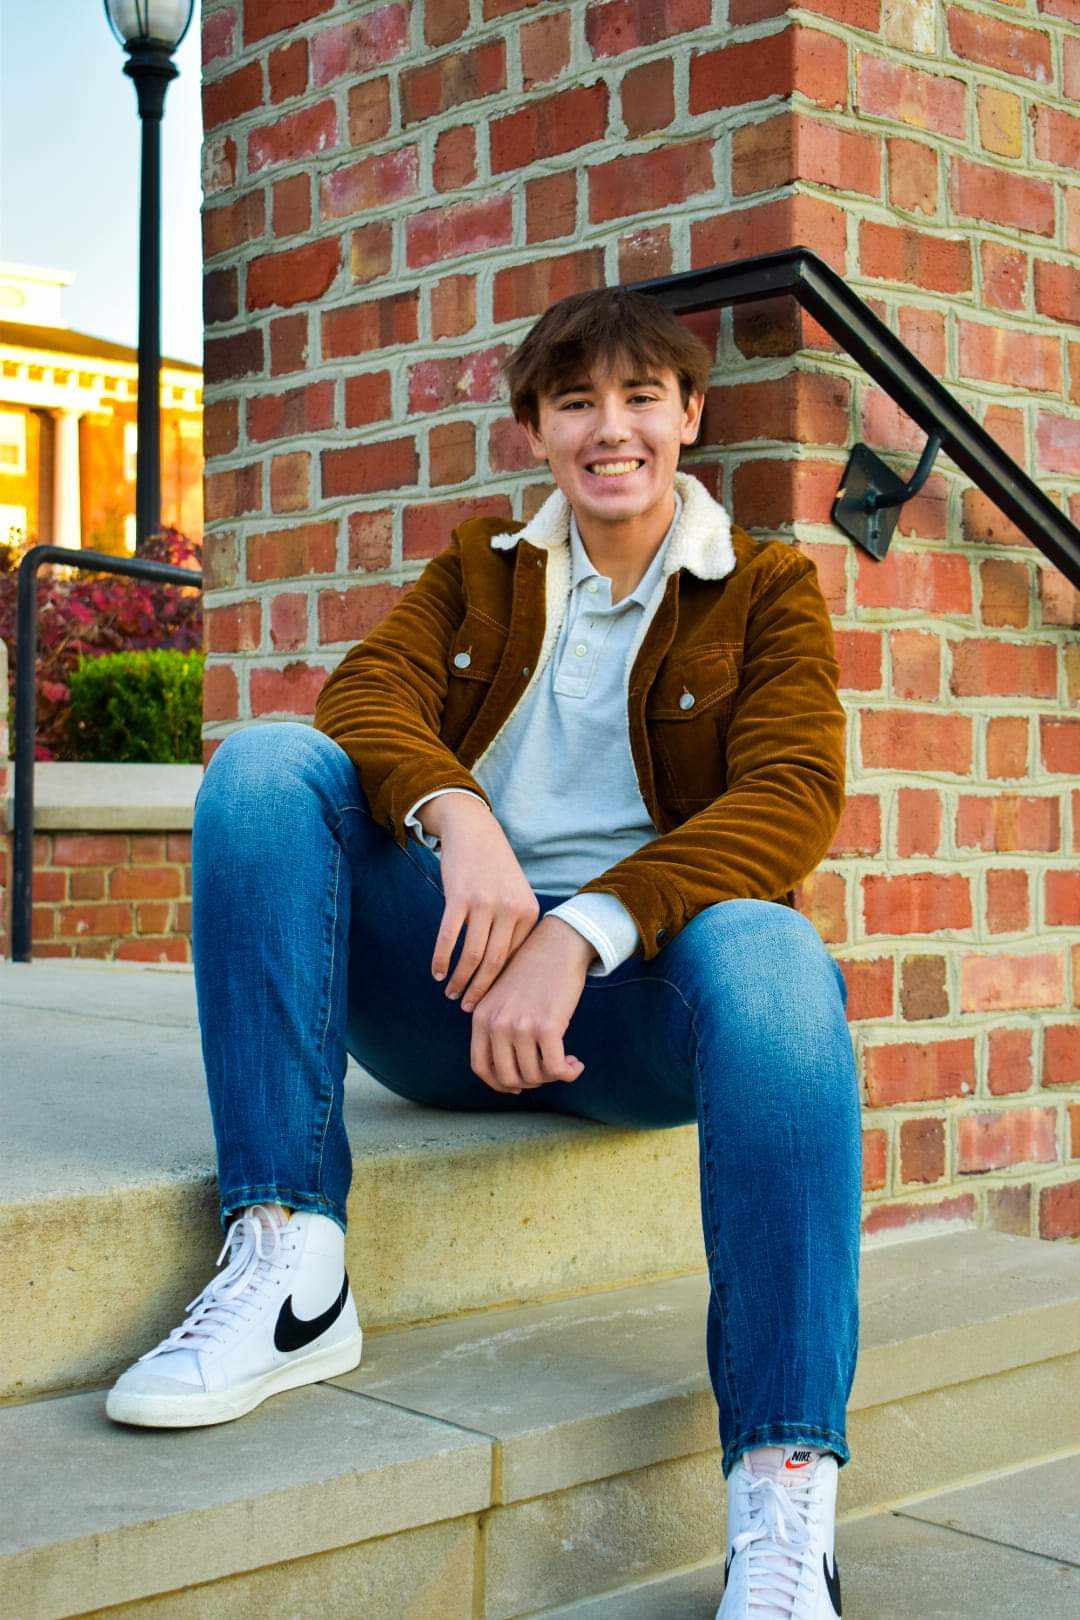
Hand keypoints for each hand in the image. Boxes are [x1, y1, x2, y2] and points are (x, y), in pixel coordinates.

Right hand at [426, 794, 541, 1005]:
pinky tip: (436, 972)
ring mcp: (485, 903)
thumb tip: (501, 974)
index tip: (488, 1000)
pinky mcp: (459, 897)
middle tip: (468, 1008)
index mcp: (528, 913)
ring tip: (450, 993)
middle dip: (479, 991)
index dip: (499, 985)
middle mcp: (510, 910)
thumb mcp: (515, 895)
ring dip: (458, 980)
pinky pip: (449, 938)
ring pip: (471, 956)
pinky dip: (441, 960)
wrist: (475, 831)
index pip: (513, 960)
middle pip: (493, 964)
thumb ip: (513, 929)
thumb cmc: (494, 869)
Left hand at [464, 916, 592, 1094]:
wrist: (558, 946)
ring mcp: (520, 1026)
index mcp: (481, 1017)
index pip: (480, 1066)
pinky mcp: (547, 1026)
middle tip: (547, 1073)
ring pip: (534, 1075)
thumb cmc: (534, 973)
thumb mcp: (503, 998)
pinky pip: (555, 1068)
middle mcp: (496, 1023)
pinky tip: (576, 1064)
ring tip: (565, 1063)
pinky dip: (568, 1073)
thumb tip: (511, 1077)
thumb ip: (498, 1029)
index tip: (518, 1085)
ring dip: (553, 1076)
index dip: (499, 1083)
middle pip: (508, 1077)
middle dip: (531, 1082)